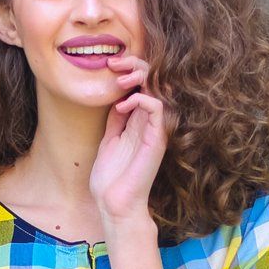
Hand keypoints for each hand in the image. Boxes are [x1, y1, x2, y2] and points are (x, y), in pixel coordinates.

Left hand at [89, 53, 174, 230]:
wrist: (114, 205)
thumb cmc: (110, 180)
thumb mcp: (109, 140)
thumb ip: (116, 120)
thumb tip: (116, 98)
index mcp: (139, 121)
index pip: (142, 84)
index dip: (129, 68)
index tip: (109, 65)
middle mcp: (150, 122)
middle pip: (153, 80)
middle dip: (135, 64)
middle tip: (114, 63)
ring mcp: (155, 130)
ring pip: (159, 88)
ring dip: (140, 77)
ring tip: (120, 80)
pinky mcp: (157, 139)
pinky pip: (156, 108)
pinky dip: (140, 99)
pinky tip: (122, 106)